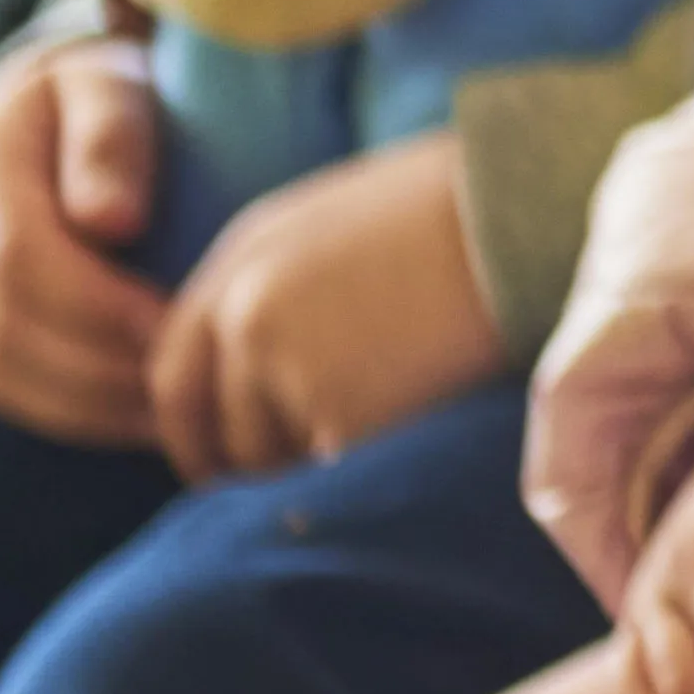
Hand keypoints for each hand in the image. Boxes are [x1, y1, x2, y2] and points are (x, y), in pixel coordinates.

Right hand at [0, 32, 172, 445]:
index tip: (178, 324)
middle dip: (99, 364)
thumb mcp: (116, 87)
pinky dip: (66, 412)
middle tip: (184, 380)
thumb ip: (111, 139)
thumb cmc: (108, 94)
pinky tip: (135, 414)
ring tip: (170, 407)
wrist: (57, 108)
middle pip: (2, 322)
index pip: (19, 254)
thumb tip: (109, 221)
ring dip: (86, 403)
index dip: (98, 302)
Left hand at [146, 132, 501, 481]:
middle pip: (216, 430)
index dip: (189, 429)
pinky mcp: (341, 411)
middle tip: (279, 484)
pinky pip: (332, 463)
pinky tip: (409, 418)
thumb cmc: (451, 209)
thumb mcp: (331, 223)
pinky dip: (363, 459)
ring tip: (379, 419)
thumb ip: (274, 284)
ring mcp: (289, 365)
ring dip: (314, 456)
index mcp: (240, 262)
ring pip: (276, 456)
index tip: (214, 460)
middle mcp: (246, 315)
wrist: (519, 216)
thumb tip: (254, 359)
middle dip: (240, 467)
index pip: (175, 374)